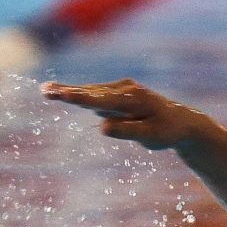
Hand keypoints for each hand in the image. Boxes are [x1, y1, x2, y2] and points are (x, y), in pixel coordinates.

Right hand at [41, 79, 203, 149]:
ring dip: (69, 90)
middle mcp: (126, 89)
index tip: (63, 95)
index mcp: (134, 99)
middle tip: (45, 90)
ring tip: (45, 90)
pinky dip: (79, 94)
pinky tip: (60, 91)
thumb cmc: (166, 132)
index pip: (103, 100)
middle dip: (68, 91)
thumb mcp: (151, 137)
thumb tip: (102, 128)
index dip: (81, 99)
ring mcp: (121, 89)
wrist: (181, 121)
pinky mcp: (117, 93)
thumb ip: (128, 131)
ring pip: (91, 91)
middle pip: (92, 92)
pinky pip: (95, 94)